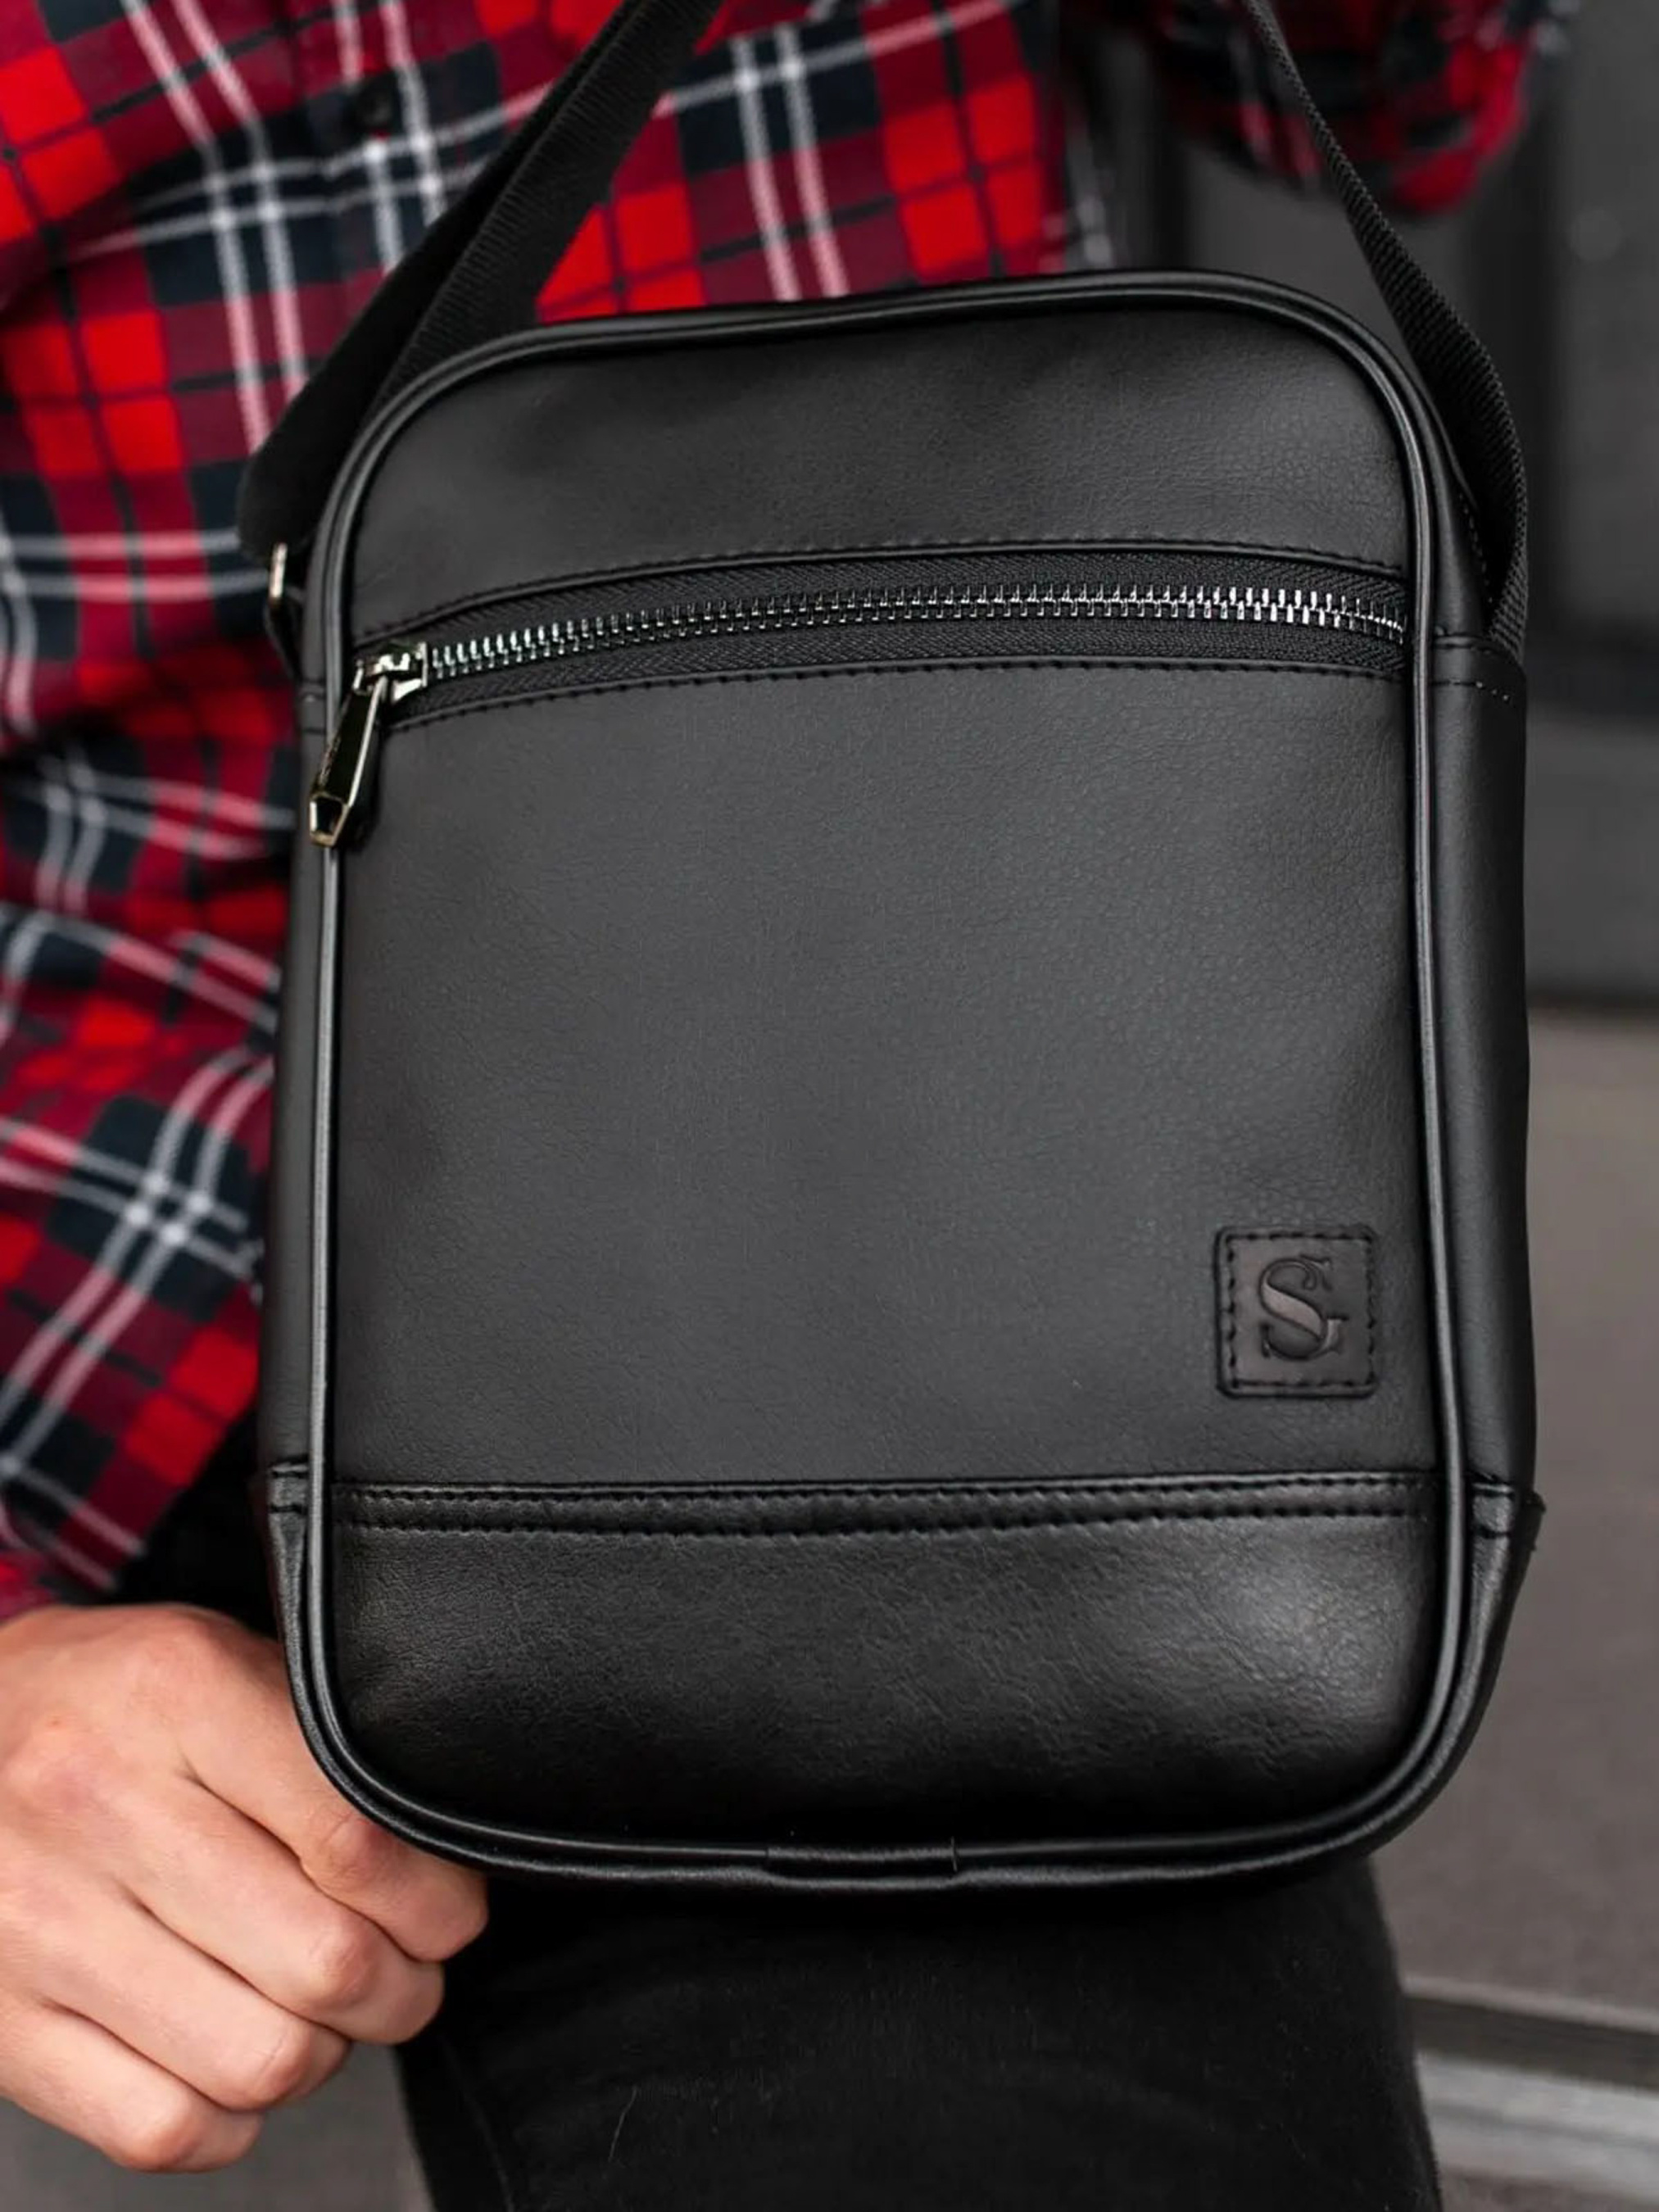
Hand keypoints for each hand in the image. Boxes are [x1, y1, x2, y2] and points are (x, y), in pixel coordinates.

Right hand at [0, 1603, 486, 2171]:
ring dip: (324, 2055)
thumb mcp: (222, 1661)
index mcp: (178, 1695)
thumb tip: (444, 1849)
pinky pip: (163, 2128)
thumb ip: (327, 1744)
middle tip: (404, 1968)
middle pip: (324, 1963)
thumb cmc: (114, 1702)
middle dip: (401, 1988)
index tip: (448, 1912)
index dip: (438, 1903)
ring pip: (258, 2060)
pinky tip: (234, 2056)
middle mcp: (96, 1804)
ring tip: (321, 2010)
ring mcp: (37, 1925)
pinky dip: (230, 2118)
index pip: (359, 1841)